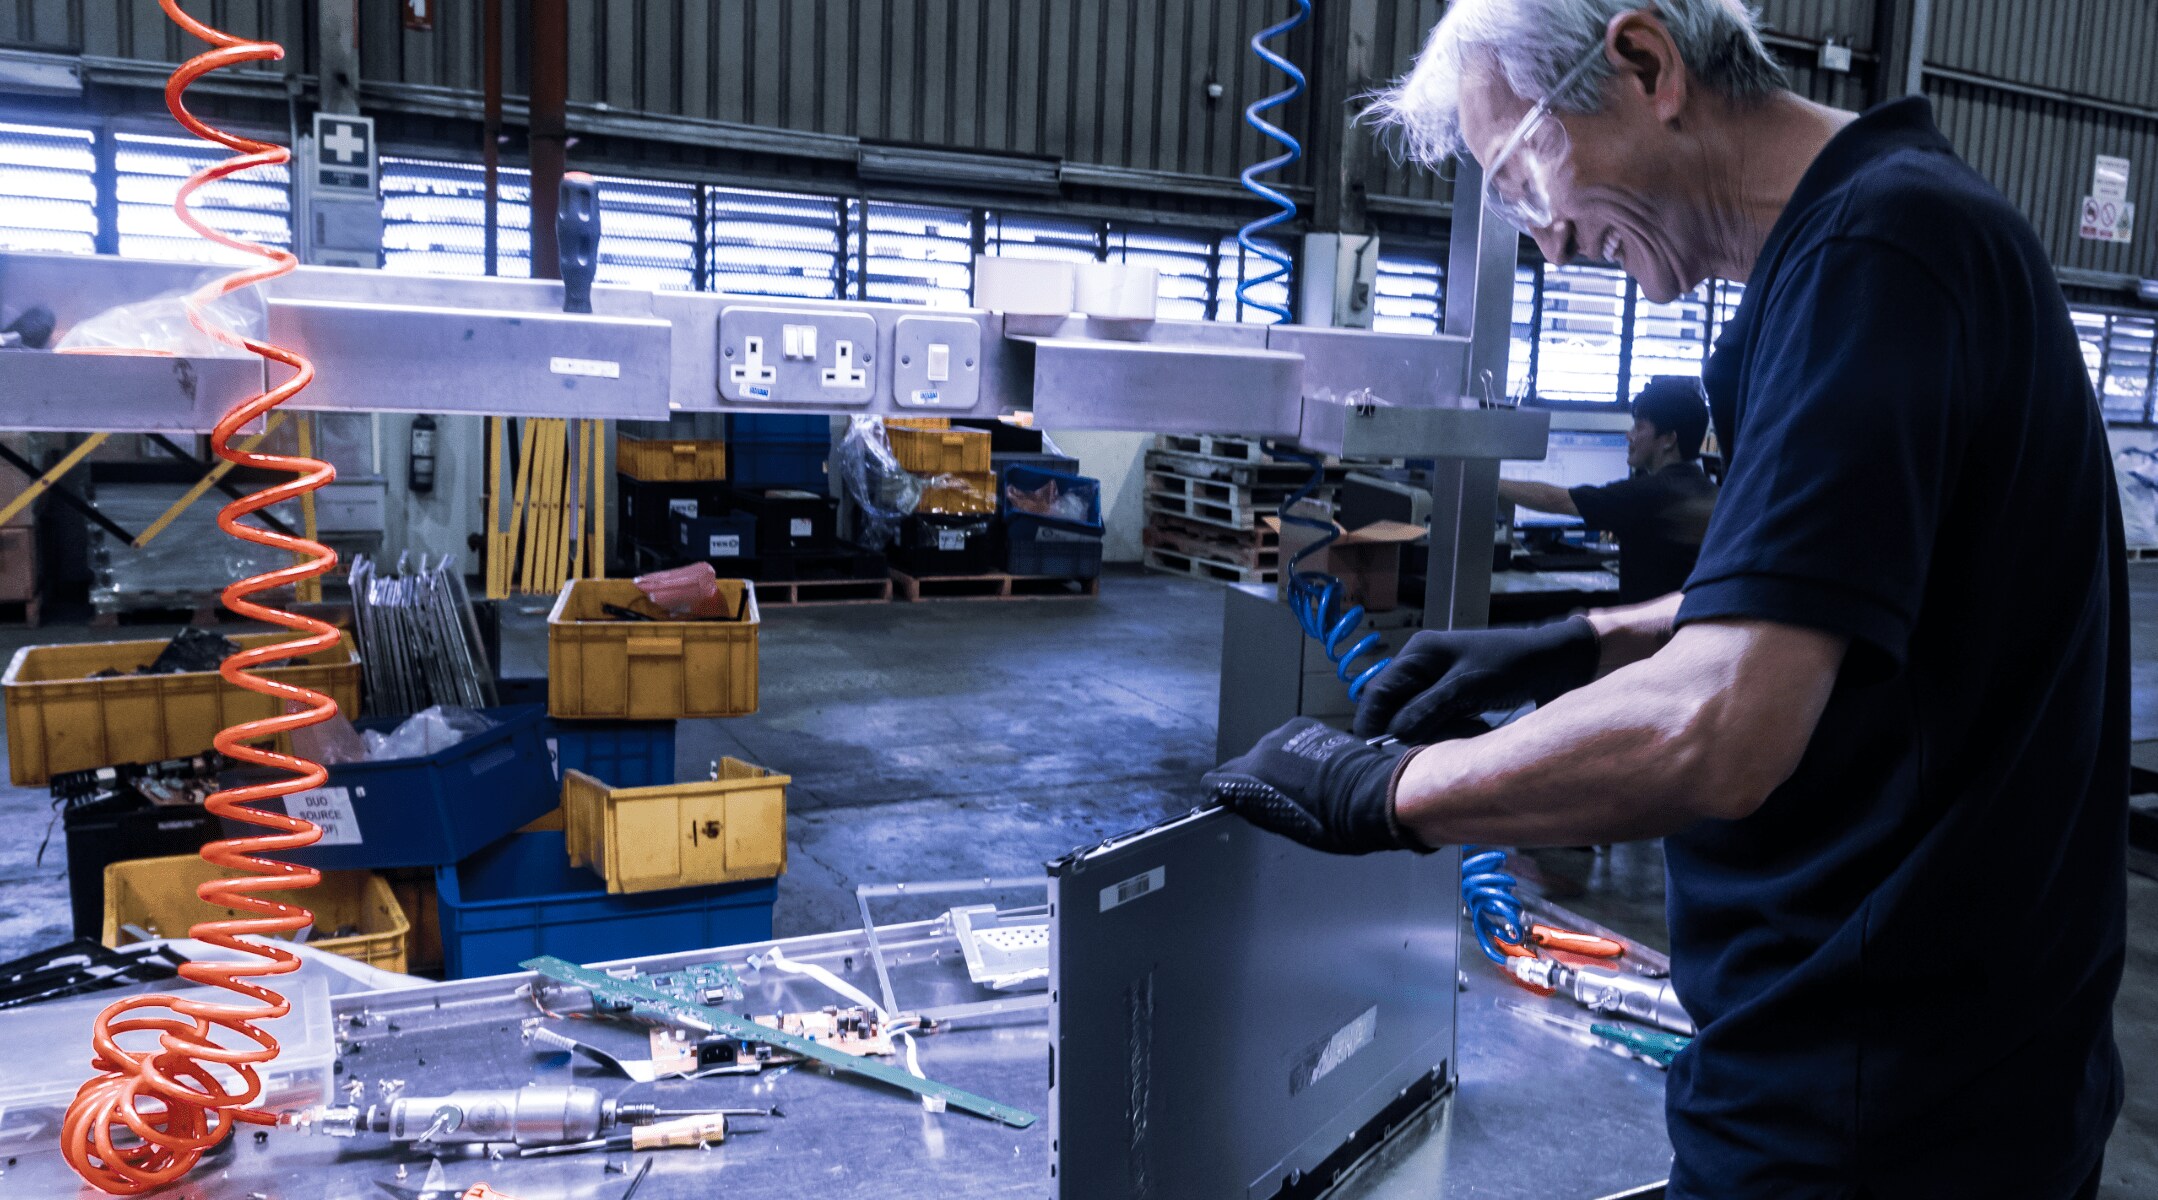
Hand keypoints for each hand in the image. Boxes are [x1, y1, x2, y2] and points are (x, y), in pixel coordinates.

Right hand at [1204, 718, 1428, 854]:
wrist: (1373, 794)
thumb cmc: (1334, 821)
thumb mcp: (1287, 825)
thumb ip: (1258, 808)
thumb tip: (1242, 802)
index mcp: (1252, 774)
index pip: (1216, 779)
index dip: (1222, 793)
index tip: (1230, 802)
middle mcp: (1263, 747)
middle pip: (1245, 763)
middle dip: (1255, 780)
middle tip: (1278, 799)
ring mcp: (1286, 732)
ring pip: (1269, 751)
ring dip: (1278, 765)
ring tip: (1302, 784)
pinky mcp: (1307, 725)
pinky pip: (1290, 741)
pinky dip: (1296, 754)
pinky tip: (1315, 769)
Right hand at [1353, 615, 1599, 743]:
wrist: (1555, 663)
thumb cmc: (1512, 666)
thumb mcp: (1467, 687)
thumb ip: (1428, 709)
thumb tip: (1394, 733)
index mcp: (1419, 653)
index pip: (1379, 691)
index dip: (1373, 721)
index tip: (1375, 749)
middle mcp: (1422, 666)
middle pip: (1396, 708)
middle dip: (1415, 729)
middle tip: (1443, 738)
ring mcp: (1438, 683)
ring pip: (1418, 720)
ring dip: (1439, 732)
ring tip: (1472, 729)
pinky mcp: (1454, 699)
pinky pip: (1439, 723)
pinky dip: (1454, 731)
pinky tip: (1478, 728)